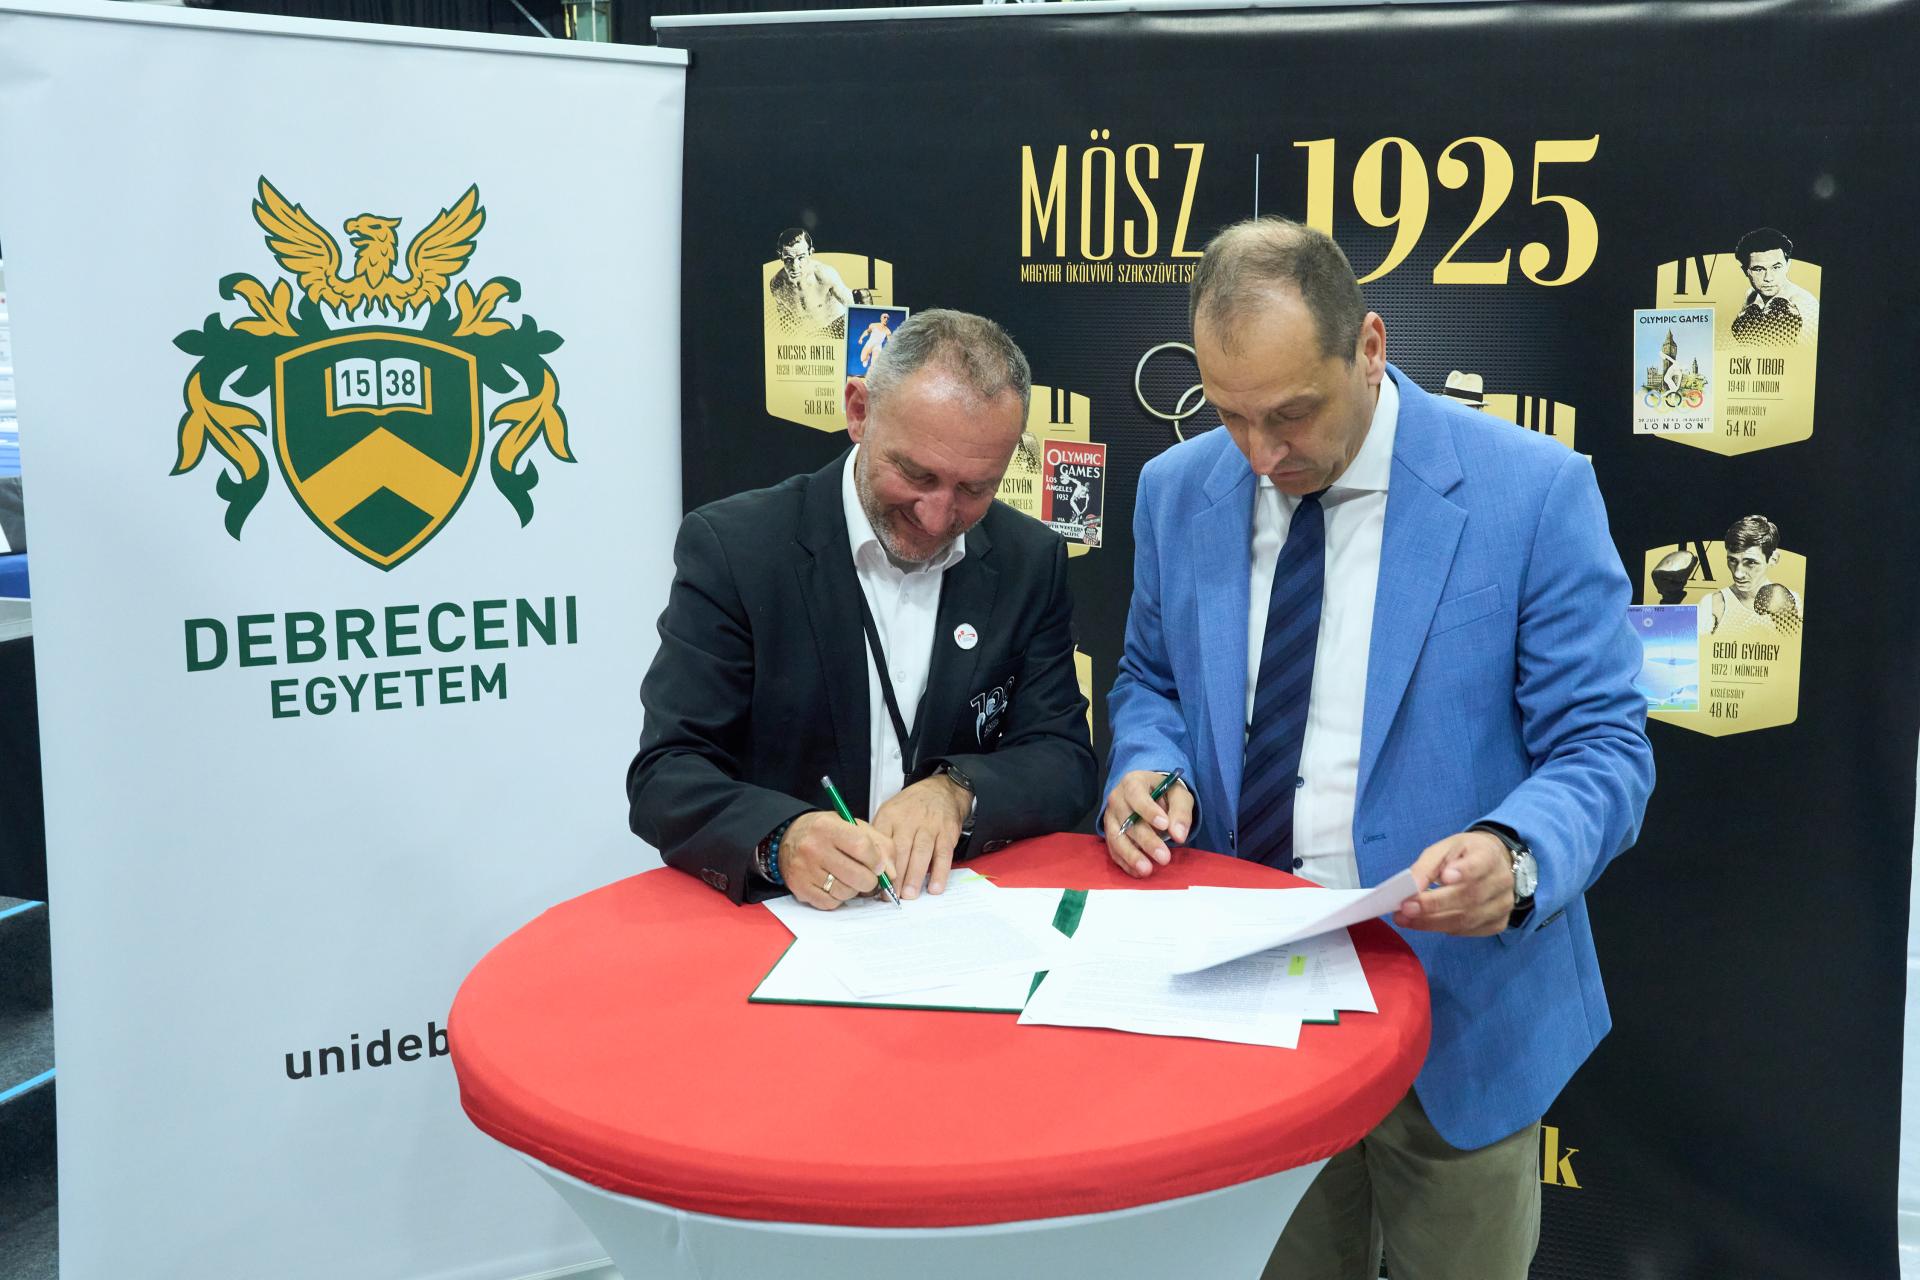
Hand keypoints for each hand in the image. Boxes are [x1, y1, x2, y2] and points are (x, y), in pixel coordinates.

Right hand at [779, 811, 897, 910]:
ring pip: (846, 892)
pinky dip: (838, 898)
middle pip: (857, 876)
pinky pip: (831, 903)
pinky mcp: (800, 888)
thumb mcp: (852, 826)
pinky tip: (834, 884)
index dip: (877, 861)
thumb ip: (879, 844)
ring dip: (853, 889)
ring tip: (848, 877)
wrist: (788, 838)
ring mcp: (805, 870)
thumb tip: (891, 873)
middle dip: (870, 880)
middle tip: (867, 875)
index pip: (862, 847)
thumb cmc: (826, 832)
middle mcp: (813, 848)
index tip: (879, 866)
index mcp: (827, 827)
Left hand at [871, 774, 970, 898]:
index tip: (873, 883)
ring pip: (921, 853)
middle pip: (900, 850)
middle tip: (891, 896)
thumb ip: (879, 837)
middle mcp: (909, 820)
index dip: (877, 864)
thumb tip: (866, 868)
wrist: (941, 791)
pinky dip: (940, 873)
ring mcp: (930, 826)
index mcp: (890, 816)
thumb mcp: (889, 813)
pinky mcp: (947, 833)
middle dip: (895, 876)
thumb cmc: (910, 808)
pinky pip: (944, 855)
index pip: (881, 842)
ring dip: (914, 876)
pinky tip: (934, 887)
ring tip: (908, 895)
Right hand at [1101, 770, 1193, 877]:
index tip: (1164, 825)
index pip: (1137, 795)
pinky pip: (1114, 850)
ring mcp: (1110, 818)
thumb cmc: (1163, 793)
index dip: (1149, 811)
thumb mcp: (1178, 795)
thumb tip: (1179, 835)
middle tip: (1164, 857)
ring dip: (1131, 856)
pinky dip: (1126, 863)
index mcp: (1133, 782)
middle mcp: (1117, 799)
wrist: (1148, 794)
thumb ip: (1181, 812)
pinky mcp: (1110, 834)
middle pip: (1128, 821)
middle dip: (1146, 841)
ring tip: (1147, 870)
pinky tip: (1139, 872)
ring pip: (1116, 838)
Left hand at [1394, 830, 1514, 936]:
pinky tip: (1426, 923)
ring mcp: (1503, 905)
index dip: (1464, 872)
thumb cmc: (1462, 856)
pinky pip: (1469, 930)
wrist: (1492, 864)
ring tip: (1406, 919)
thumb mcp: (1443, 850)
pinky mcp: (1499, 923)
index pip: (1480, 865)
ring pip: (1467, 919)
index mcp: (1489, 855)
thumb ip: (1425, 867)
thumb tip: (1409, 887)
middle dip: (1434, 904)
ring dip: (1432, 922)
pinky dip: (1444, 928)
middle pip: (1469, 897)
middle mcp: (1502, 881)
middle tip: (1406, 908)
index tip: (1444, 877)